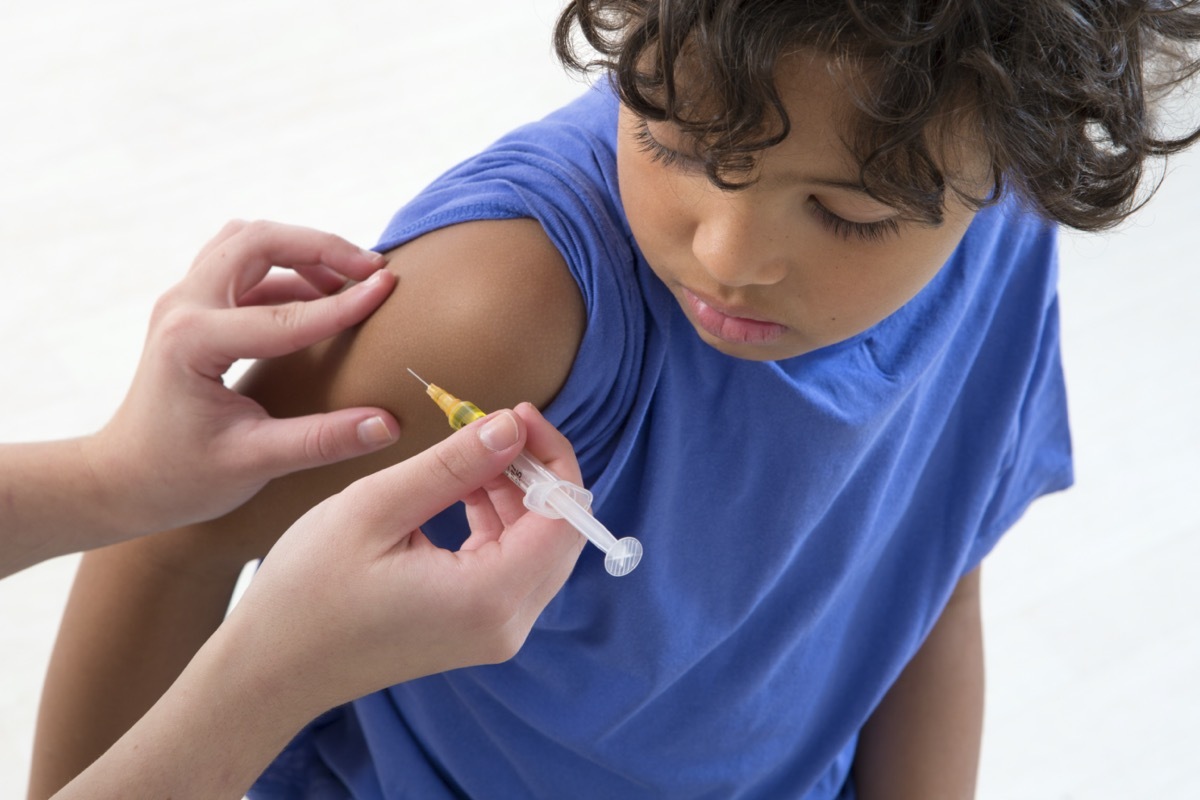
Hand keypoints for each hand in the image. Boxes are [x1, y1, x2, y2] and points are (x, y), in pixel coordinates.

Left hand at [84, 220, 400, 535]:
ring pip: (248, 242)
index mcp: (192, 341)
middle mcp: (182, 306)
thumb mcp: (255, 463)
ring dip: (301, 249)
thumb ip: (322, 441)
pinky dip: (285, 267)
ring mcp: (184, 300)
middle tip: (372, 268)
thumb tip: (386, 425)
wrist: (125, 479)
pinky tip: (320, 294)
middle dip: (321, 247)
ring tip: (349, 277)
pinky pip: (242, 262)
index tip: (389, 289)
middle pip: (258, 241)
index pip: (285, 313)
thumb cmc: (182, 476)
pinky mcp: (194, 307)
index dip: (344, 303)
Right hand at [225, 402, 585, 715]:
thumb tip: (512, 426)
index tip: (517, 411)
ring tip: (467, 452)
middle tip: (492, 423)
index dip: (552, 456)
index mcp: (489, 597)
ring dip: (514, 492)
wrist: (270, 669)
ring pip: (537, 545)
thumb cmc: (307, 590)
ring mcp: (494, 631)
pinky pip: (511, 564)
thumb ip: (454, 465)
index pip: (565, 516)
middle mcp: (507, 623)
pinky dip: (497, 520)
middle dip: (535, 470)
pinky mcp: (477, 628)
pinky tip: (461, 489)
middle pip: (560, 531)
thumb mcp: (376, 508)